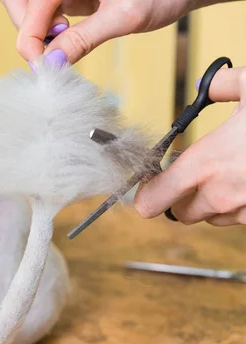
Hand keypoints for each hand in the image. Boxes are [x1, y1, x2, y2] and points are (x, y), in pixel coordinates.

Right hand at [1, 0, 211, 64]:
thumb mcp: (125, 17)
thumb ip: (84, 40)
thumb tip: (52, 63)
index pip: (31, 5)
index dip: (29, 38)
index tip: (42, 65)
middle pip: (20, 3)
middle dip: (27, 30)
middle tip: (51, 50)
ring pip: (30, 9)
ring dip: (36, 31)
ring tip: (63, 41)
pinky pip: (45, 13)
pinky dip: (48, 31)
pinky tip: (66, 37)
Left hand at [134, 66, 245, 225]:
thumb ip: (223, 85)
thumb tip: (208, 87)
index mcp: (208, 163)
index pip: (154, 200)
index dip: (146, 193)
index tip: (149, 181)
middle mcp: (222, 194)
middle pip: (180, 213)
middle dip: (179, 196)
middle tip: (190, 173)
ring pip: (211, 217)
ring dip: (210, 201)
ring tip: (229, 171)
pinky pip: (240, 218)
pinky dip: (238, 204)